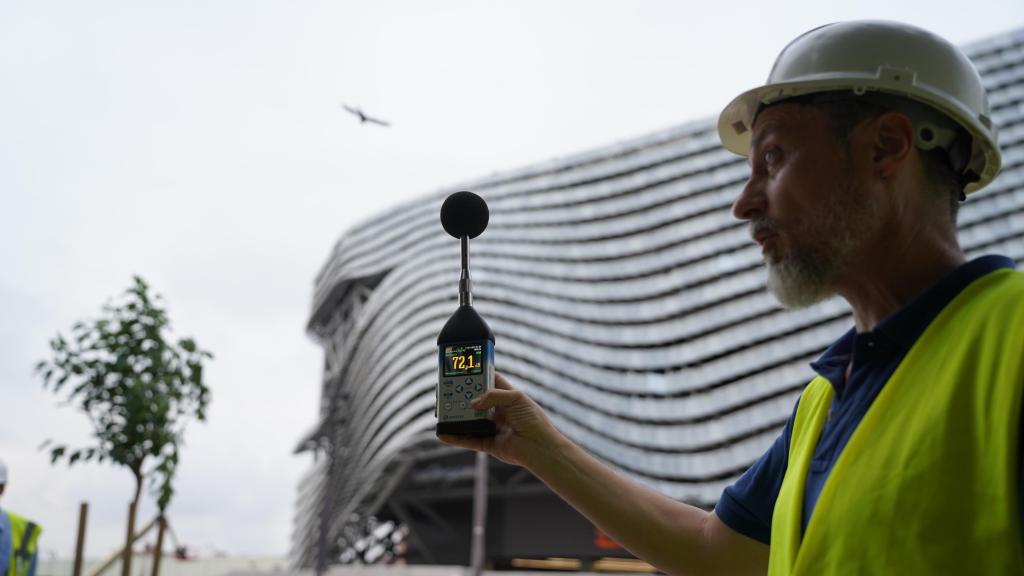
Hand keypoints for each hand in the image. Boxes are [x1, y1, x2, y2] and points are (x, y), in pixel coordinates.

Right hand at [437, 372, 562, 469]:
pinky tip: (442, 433)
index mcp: (507, 398)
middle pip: (476, 401)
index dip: (478, 375)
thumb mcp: (516, 398)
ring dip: (456, 416)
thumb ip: (493, 396)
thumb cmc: (534, 420)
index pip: (490, 382)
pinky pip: (468, 440)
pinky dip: (455, 437)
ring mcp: (492, 428)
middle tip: (447, 390)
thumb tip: (472, 403)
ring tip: (441, 409)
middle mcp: (498, 412)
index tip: (464, 369)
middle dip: (462, 396)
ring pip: (469, 420)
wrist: (539, 447)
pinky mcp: (488, 443)